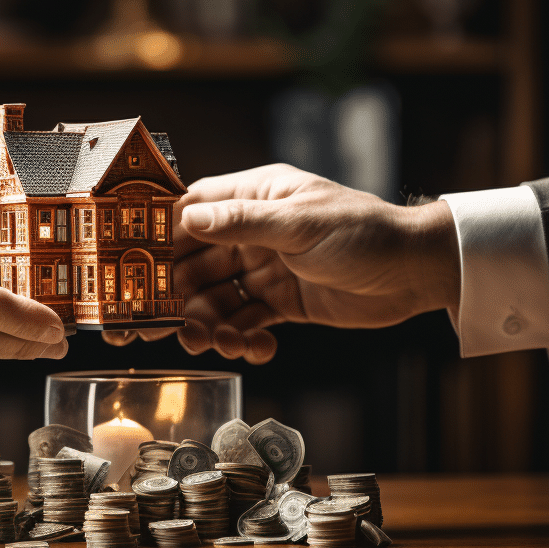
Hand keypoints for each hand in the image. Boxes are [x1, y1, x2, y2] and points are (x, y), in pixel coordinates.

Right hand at [102, 164, 457, 362]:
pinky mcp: (284, 303)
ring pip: (218, 299)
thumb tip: (186, 219)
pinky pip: (247, 322)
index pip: (193, 211)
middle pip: (196, 263)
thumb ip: (242, 224)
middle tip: (162, 326)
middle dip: (178, 295)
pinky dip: (243, 339)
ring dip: (209, 324)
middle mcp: (255, 232)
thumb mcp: (300, 224)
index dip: (159, 237)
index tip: (131, 264)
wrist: (417, 272)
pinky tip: (253, 349)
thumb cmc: (365, 232)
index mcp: (256, 197)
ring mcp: (267, 269)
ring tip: (212, 346)